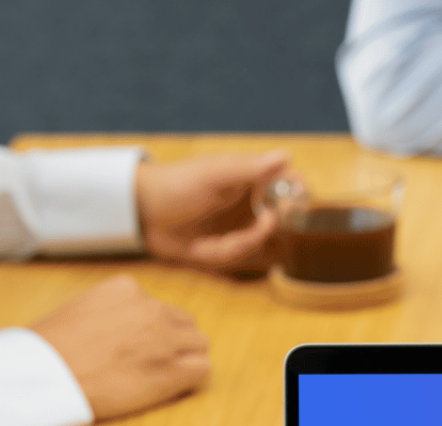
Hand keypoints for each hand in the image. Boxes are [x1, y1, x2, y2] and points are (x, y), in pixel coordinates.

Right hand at [30, 274, 210, 420]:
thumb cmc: (50, 349)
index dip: (152, 330)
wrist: (47, 374)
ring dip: (185, 359)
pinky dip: (191, 379)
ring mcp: (165, 338)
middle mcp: (151, 308)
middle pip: (184, 323)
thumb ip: (111, 312)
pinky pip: (202, 369)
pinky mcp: (173, 369)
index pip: (158, 306)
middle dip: (173, 342)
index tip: (136, 346)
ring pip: (199, 344)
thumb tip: (122, 328)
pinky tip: (170, 388)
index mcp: (127, 288)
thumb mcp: (80, 310)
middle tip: (152, 363)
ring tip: (160, 377)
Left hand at [136, 152, 289, 276]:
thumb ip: (250, 168)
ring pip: (261, 241)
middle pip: (283, 217)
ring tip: (220, 239)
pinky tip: (203, 247)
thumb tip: (286, 156)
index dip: (299, 194)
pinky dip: (224, 254)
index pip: (290, 182)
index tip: (293, 206)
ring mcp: (238, 224)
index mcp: (253, 178)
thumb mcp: (214, 175)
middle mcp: (250, 201)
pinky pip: (238, 255)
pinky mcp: (225, 245)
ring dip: (244, 243)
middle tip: (263, 224)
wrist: (142, 210)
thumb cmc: (177, 184)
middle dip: (273, 227)